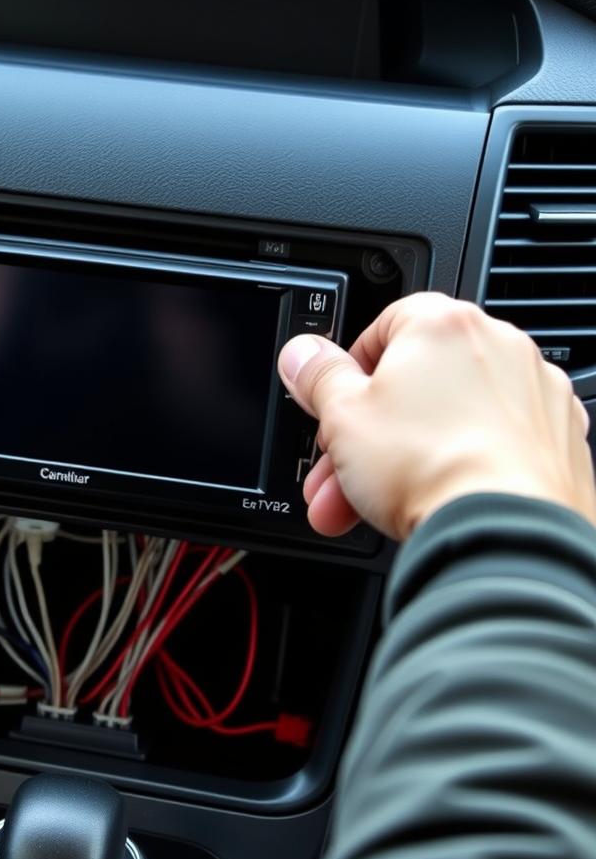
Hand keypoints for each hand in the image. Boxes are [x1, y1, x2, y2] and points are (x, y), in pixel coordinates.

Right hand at [277, 292, 595, 540]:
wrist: (501, 532)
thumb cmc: (428, 467)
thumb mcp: (341, 415)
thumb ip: (318, 375)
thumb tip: (302, 355)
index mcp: (444, 325)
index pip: (382, 326)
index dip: (348, 371)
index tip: (333, 404)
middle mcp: (499, 348)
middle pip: (414, 383)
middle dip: (365, 432)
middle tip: (338, 466)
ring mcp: (535, 395)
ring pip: (448, 419)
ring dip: (401, 457)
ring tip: (364, 502)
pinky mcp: (557, 442)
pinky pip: (490, 446)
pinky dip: (456, 468)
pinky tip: (424, 500)